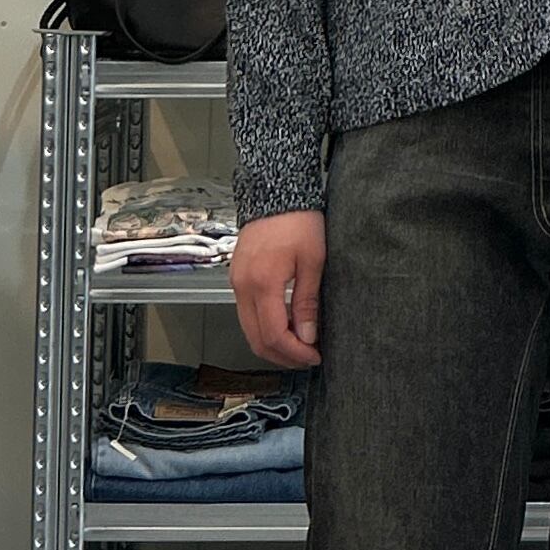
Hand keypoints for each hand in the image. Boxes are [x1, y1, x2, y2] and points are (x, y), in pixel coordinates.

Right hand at [230, 209, 324, 368]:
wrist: (276, 192)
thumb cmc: (298, 221)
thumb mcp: (313, 261)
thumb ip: (306, 302)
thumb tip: (306, 337)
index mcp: (262, 283)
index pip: (273, 335)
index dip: (294, 353)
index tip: (314, 356)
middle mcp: (242, 286)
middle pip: (256, 338)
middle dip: (282, 355)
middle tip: (307, 358)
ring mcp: (236, 282)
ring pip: (248, 328)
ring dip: (272, 343)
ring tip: (299, 344)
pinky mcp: (237, 277)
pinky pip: (246, 312)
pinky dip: (264, 326)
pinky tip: (285, 324)